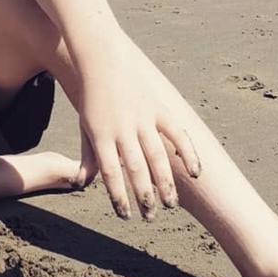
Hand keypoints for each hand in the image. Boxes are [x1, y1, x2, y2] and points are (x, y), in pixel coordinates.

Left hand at [75, 45, 201, 220]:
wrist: (102, 59)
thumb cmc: (93, 98)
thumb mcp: (86, 127)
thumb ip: (87, 157)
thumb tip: (82, 184)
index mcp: (101, 136)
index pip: (112, 175)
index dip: (119, 198)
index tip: (126, 216)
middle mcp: (123, 129)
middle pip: (136, 170)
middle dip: (144, 196)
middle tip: (151, 217)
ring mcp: (143, 118)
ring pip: (157, 157)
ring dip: (165, 183)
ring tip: (170, 204)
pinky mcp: (158, 108)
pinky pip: (177, 133)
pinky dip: (188, 153)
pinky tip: (195, 173)